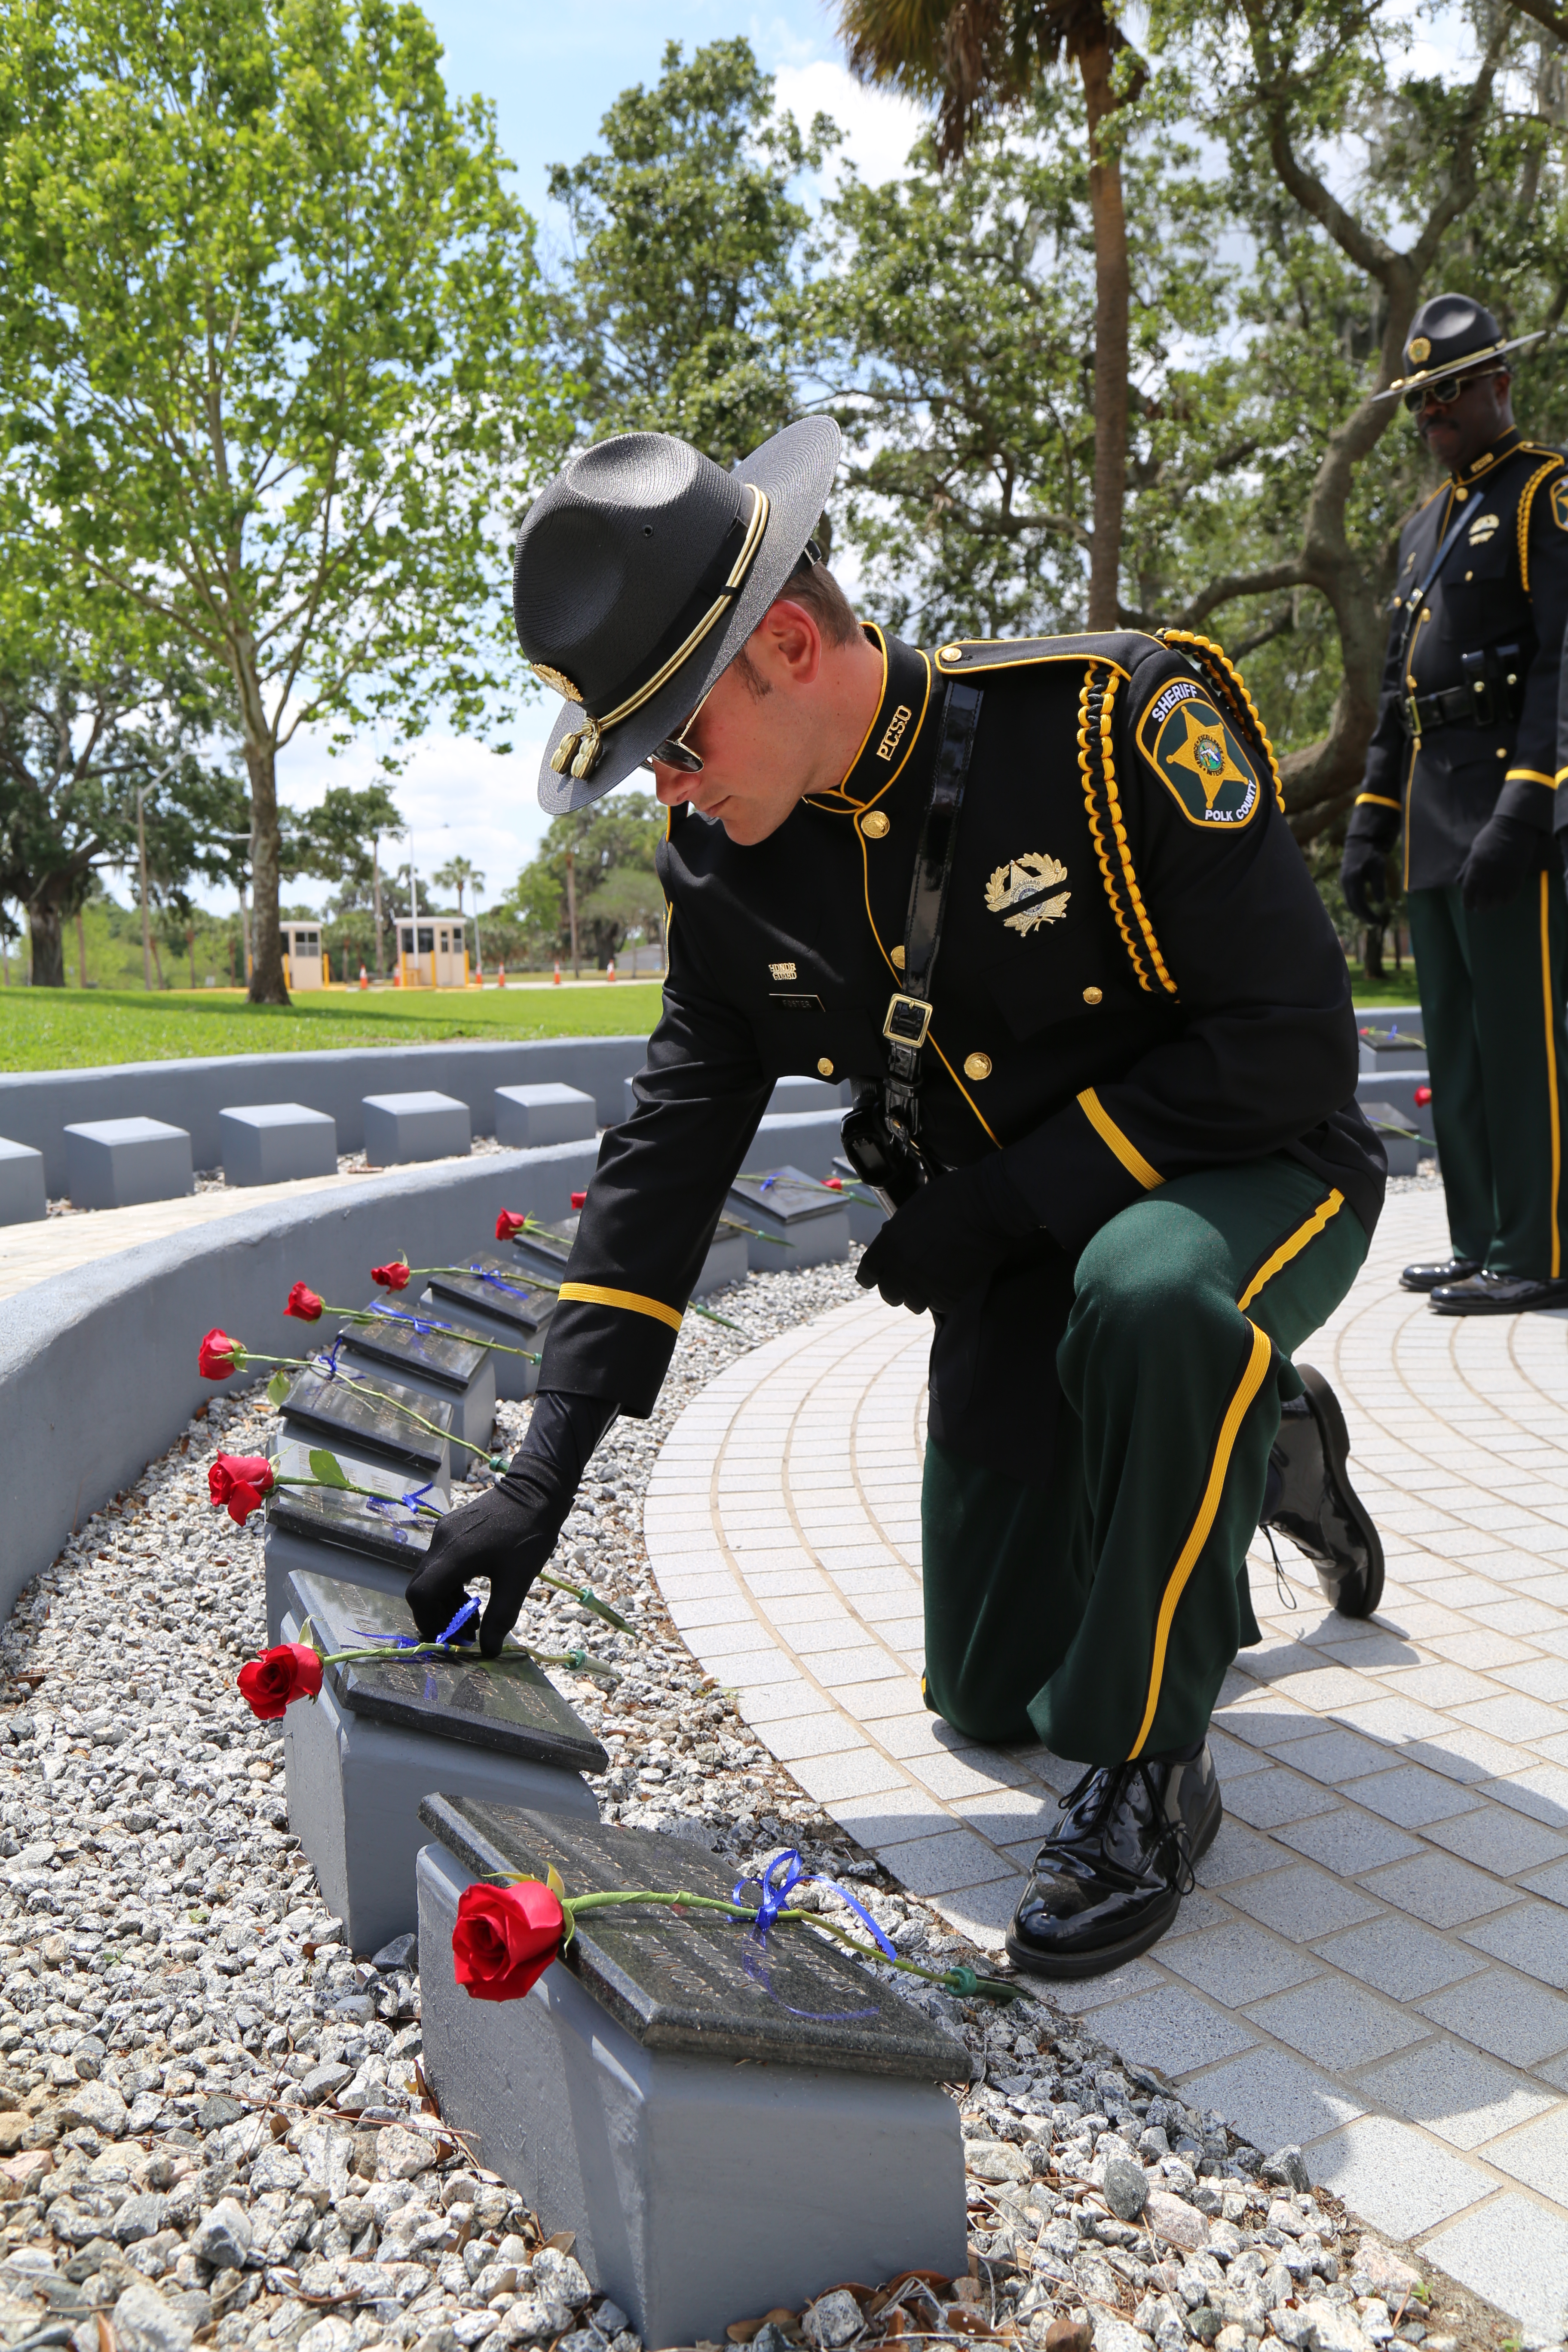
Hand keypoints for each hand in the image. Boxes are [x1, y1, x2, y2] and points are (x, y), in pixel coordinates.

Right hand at [404, 1477, 562, 1655]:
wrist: (536, 1490)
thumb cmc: (529, 1534)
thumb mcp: (517, 1580)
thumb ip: (501, 1617)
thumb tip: (489, 1651)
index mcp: (453, 1554)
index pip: (420, 1594)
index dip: (428, 1621)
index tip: (448, 1639)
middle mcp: (441, 1541)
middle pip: (422, 1587)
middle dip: (437, 1616)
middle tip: (461, 1635)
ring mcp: (445, 1532)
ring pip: (432, 1577)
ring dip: (446, 1603)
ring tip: (472, 1622)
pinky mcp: (452, 1528)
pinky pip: (441, 1563)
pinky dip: (452, 1585)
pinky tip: (472, 1598)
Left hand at [855, 1156, 1036, 1315]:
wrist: (987, 1205)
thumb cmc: (952, 1196)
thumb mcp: (913, 1208)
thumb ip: (898, 1231)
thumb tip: (892, 1239)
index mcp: (888, 1244)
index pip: (867, 1274)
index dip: (874, 1277)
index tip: (880, 1277)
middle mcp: (901, 1267)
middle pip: (889, 1293)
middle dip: (897, 1288)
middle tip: (911, 1280)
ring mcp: (925, 1283)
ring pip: (914, 1303)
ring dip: (921, 1295)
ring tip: (933, 1282)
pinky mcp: (949, 1293)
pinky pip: (939, 1305)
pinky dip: (944, 1298)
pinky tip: (952, 1282)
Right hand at [1340, 838, 1389, 922]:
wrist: (1360, 841)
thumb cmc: (1372, 853)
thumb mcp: (1379, 866)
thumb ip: (1378, 884)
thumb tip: (1380, 901)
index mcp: (1353, 879)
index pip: (1359, 903)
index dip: (1368, 915)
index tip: (1379, 922)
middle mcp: (1346, 882)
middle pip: (1352, 906)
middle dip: (1364, 916)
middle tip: (1377, 922)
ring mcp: (1344, 882)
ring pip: (1350, 902)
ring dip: (1361, 911)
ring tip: (1372, 917)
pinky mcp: (1346, 881)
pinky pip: (1350, 897)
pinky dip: (1358, 904)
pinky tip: (1367, 907)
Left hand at [1459, 811, 1541, 912]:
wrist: (1514, 829)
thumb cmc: (1490, 838)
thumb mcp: (1474, 851)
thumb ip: (1467, 869)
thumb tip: (1458, 883)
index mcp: (1474, 873)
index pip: (1468, 896)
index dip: (1468, 904)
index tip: (1469, 906)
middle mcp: (1487, 881)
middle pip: (1482, 903)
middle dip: (1480, 906)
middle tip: (1482, 906)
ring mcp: (1503, 881)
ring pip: (1496, 903)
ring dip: (1493, 905)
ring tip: (1493, 902)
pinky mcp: (1517, 880)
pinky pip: (1510, 898)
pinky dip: (1506, 900)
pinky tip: (1504, 898)